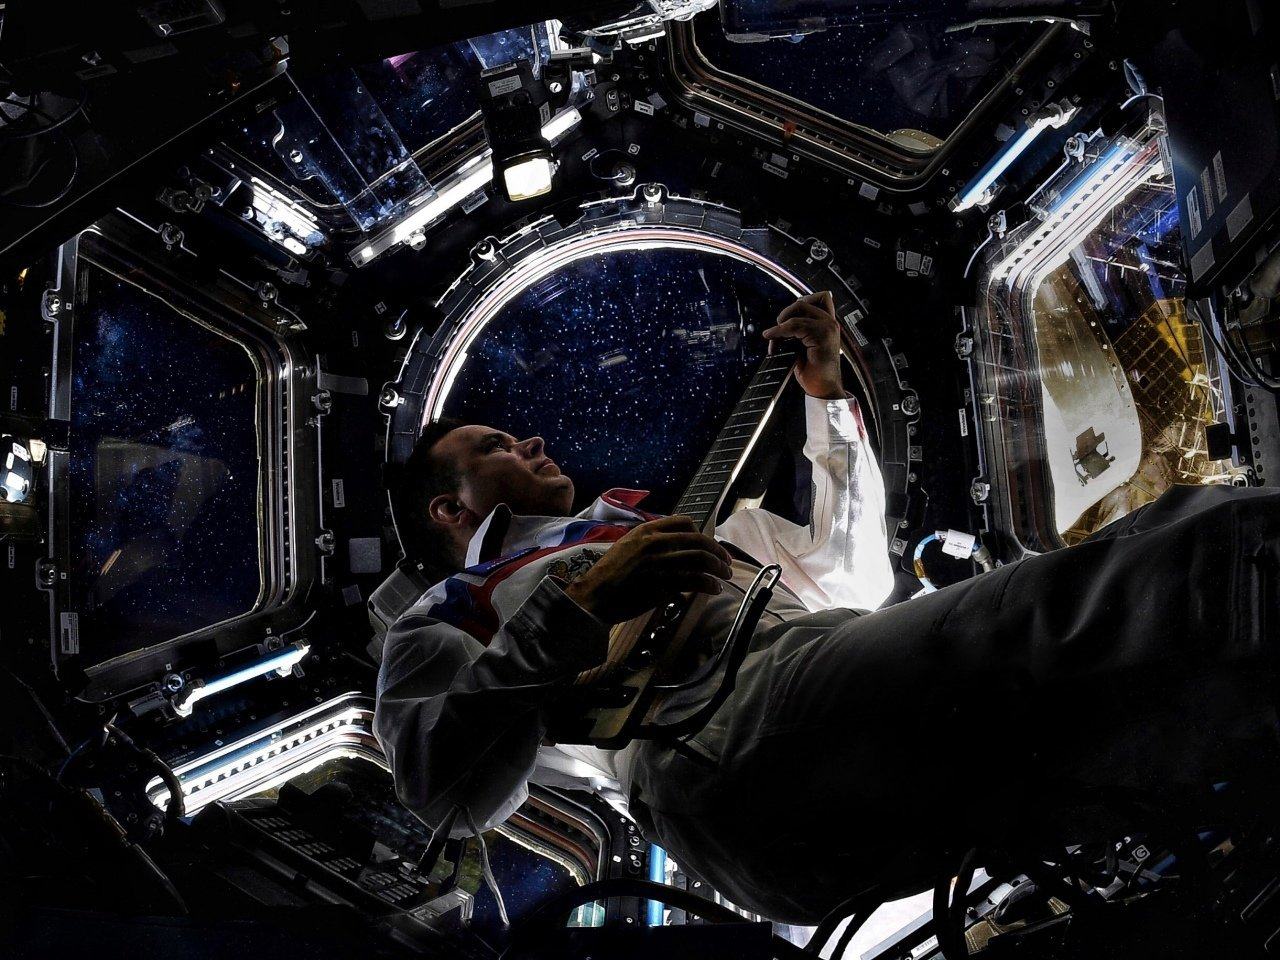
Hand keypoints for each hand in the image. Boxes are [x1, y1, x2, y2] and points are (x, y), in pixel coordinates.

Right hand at [562, 516, 733, 624]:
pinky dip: (709, 584)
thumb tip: (675, 550)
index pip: (684, 522)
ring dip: (718, 568)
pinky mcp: (663, 583)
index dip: (701, 533)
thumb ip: (650, 544)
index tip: (708, 545)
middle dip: (718, 551)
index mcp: (646, 530)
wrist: (595, 595)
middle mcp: (655, 542)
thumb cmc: (609, 575)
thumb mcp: (627, 547)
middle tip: (726, 562)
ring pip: (701, 559)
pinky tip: (713, 589)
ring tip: (725, 576)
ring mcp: (660, 562)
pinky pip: (695, 580)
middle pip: (698, 540)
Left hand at [762, 291, 844, 399]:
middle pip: (803, 301)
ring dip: (781, 324)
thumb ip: (798, 330)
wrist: (823, 389)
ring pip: (799, 310)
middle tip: (777, 330)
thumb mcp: (803, 345)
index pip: (817, 298)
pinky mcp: (822, 335)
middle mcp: (830, 323)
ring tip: (774, 338)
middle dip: (785, 314)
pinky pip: (795, 324)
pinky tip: (771, 337)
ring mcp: (828, 327)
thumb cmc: (814, 371)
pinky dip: (779, 330)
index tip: (783, 321)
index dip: (796, 305)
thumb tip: (780, 322)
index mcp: (827, 324)